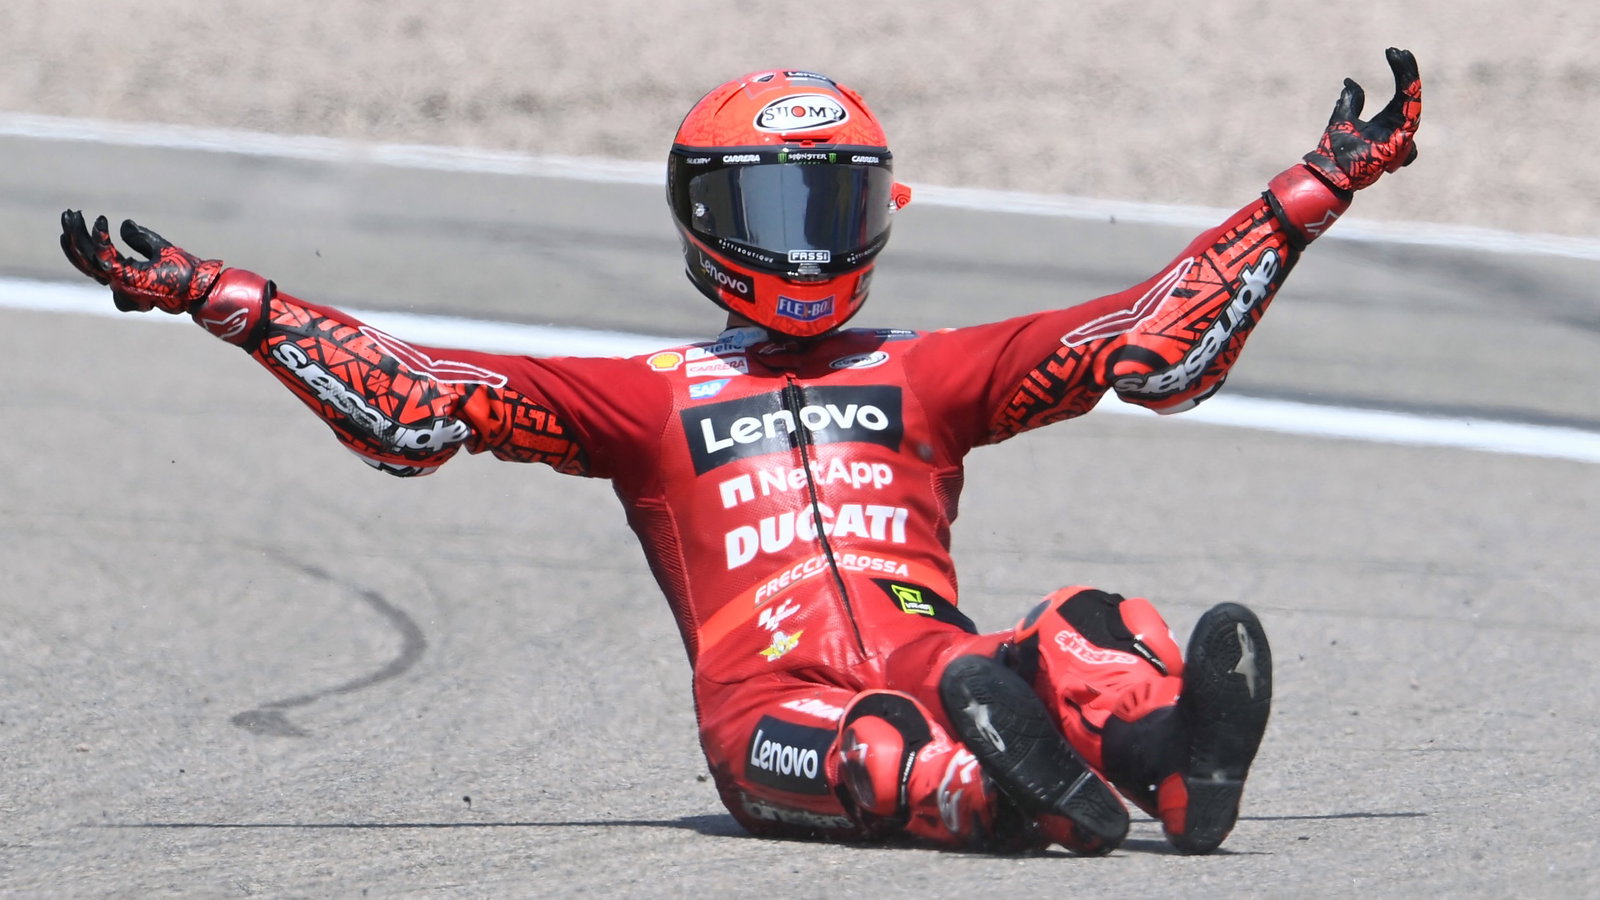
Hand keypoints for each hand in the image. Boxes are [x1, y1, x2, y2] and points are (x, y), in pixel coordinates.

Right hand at [59, 211, 222, 312]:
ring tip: (74, 216)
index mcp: (124, 274)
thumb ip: (139, 238)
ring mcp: (123, 282)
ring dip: (79, 237)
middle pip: (85, 261)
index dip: (81, 242)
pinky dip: (101, 240)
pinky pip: (107, 258)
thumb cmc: (184, 271)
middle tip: (66, 215)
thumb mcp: (159, 247)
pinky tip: (101, 221)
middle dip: (73, 237)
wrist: (202, 285)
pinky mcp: (130, 279)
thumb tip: (124, 224)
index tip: (75, 218)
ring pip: (90, 260)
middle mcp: (120, 281)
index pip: (93, 260)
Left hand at [1302, 48, 1421, 192]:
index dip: (1400, 70)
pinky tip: (1403, 80)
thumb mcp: (1342, 119)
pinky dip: (1409, 98)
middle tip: (1399, 51)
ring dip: (1408, 78)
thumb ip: (1351, 102)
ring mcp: (1401, 136)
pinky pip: (1411, 117)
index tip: (1392, 51)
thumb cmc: (1336, 152)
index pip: (1402, 91)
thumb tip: (1350, 82)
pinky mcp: (1400, 143)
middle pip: (1411, 93)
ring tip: (1401, 58)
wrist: (1330, 173)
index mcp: (1387, 121)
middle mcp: (1397, 127)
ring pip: (1414, 102)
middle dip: (1407, 70)